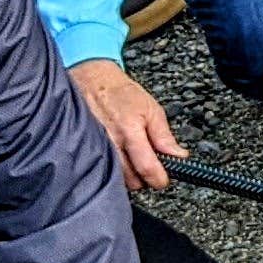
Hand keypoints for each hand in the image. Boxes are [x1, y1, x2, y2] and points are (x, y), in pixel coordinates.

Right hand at [70, 59, 184, 190]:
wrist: (91, 81)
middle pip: (131, 181)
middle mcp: (110, 143)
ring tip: (133, 159)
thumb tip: (179, 156)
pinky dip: (112, 170)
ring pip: (115, 178)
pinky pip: (100, 170)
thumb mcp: (151, 109)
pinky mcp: (84, 151)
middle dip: (144, 178)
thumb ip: (164, 137)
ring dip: (128, 175)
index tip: (164, 179)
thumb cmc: (120, 92)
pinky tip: (118, 158)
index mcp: (130, 132)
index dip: (159, 179)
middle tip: (149, 165)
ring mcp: (94, 148)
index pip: (147, 168)